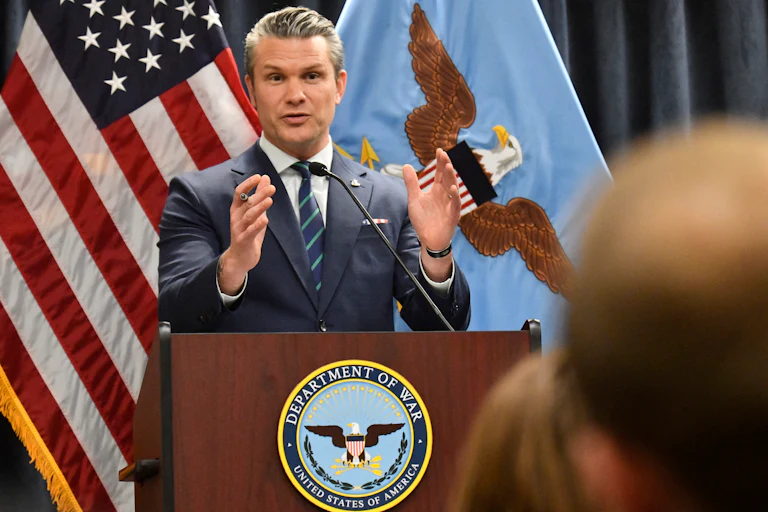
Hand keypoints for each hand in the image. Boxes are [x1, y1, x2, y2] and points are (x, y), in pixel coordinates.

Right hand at [219, 174, 275, 293]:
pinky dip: (257, 225)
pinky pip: (250, 232)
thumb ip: (259, 197)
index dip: (248, 184)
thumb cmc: (248, 233)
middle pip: (247, 203)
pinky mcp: (243, 240)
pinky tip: (265, 220)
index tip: (259, 176)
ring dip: (259, 208)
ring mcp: (238, 229)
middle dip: (259, 194)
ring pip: (248, 216)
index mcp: (237, 209)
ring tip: (270, 200)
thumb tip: (265, 179)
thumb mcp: (255, 213)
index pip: (239, 193)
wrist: (240, 258)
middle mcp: (236, 218)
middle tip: (271, 187)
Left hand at [403, 148, 460, 250]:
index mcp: (437, 190)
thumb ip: (411, 183)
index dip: (440, 162)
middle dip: (446, 166)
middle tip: (443, 154)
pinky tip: (452, 189)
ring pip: (453, 189)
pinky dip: (455, 197)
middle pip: (447, 178)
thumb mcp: (414, 199)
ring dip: (451, 178)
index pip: (440, 173)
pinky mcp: (453, 216)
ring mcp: (450, 205)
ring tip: (448, 166)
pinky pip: (455, 205)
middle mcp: (445, 195)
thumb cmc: (423, 219)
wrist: (428, 239)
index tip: (439, 150)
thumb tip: (407, 165)